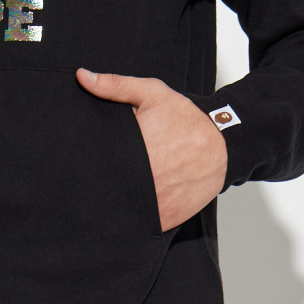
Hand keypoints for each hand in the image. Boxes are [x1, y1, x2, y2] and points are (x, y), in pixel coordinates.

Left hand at [76, 69, 227, 231]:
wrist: (223, 144)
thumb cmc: (186, 118)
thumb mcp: (152, 93)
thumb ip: (115, 86)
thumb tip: (81, 77)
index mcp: (136, 150)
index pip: (98, 166)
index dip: (86, 168)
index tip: (80, 166)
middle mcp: (145, 180)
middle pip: (108, 191)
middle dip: (99, 188)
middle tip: (89, 185)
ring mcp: (156, 203)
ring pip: (123, 212)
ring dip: (115, 207)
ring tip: (109, 197)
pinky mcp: (166, 219)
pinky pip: (141, 226)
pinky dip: (133, 221)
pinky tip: (128, 210)